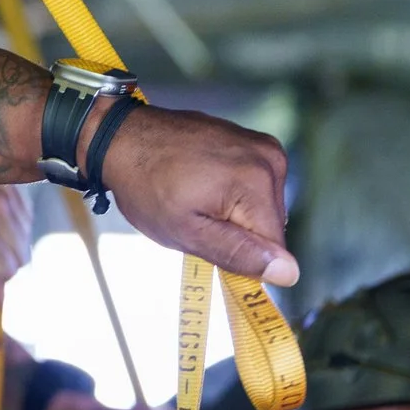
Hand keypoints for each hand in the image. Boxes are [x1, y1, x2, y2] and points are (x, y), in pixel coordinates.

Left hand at [100, 105, 296, 284]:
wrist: (120, 136)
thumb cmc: (145, 185)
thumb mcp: (187, 232)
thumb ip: (239, 253)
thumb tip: (289, 273)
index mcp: (257, 183)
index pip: (275, 248)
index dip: (242, 256)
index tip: (208, 241)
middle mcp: (270, 159)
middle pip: (271, 226)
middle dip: (237, 232)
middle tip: (196, 217)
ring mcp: (261, 146)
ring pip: (263, 207)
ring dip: (234, 213)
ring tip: (196, 197)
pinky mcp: (251, 140)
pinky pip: (254, 184)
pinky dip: (232, 192)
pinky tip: (202, 182)